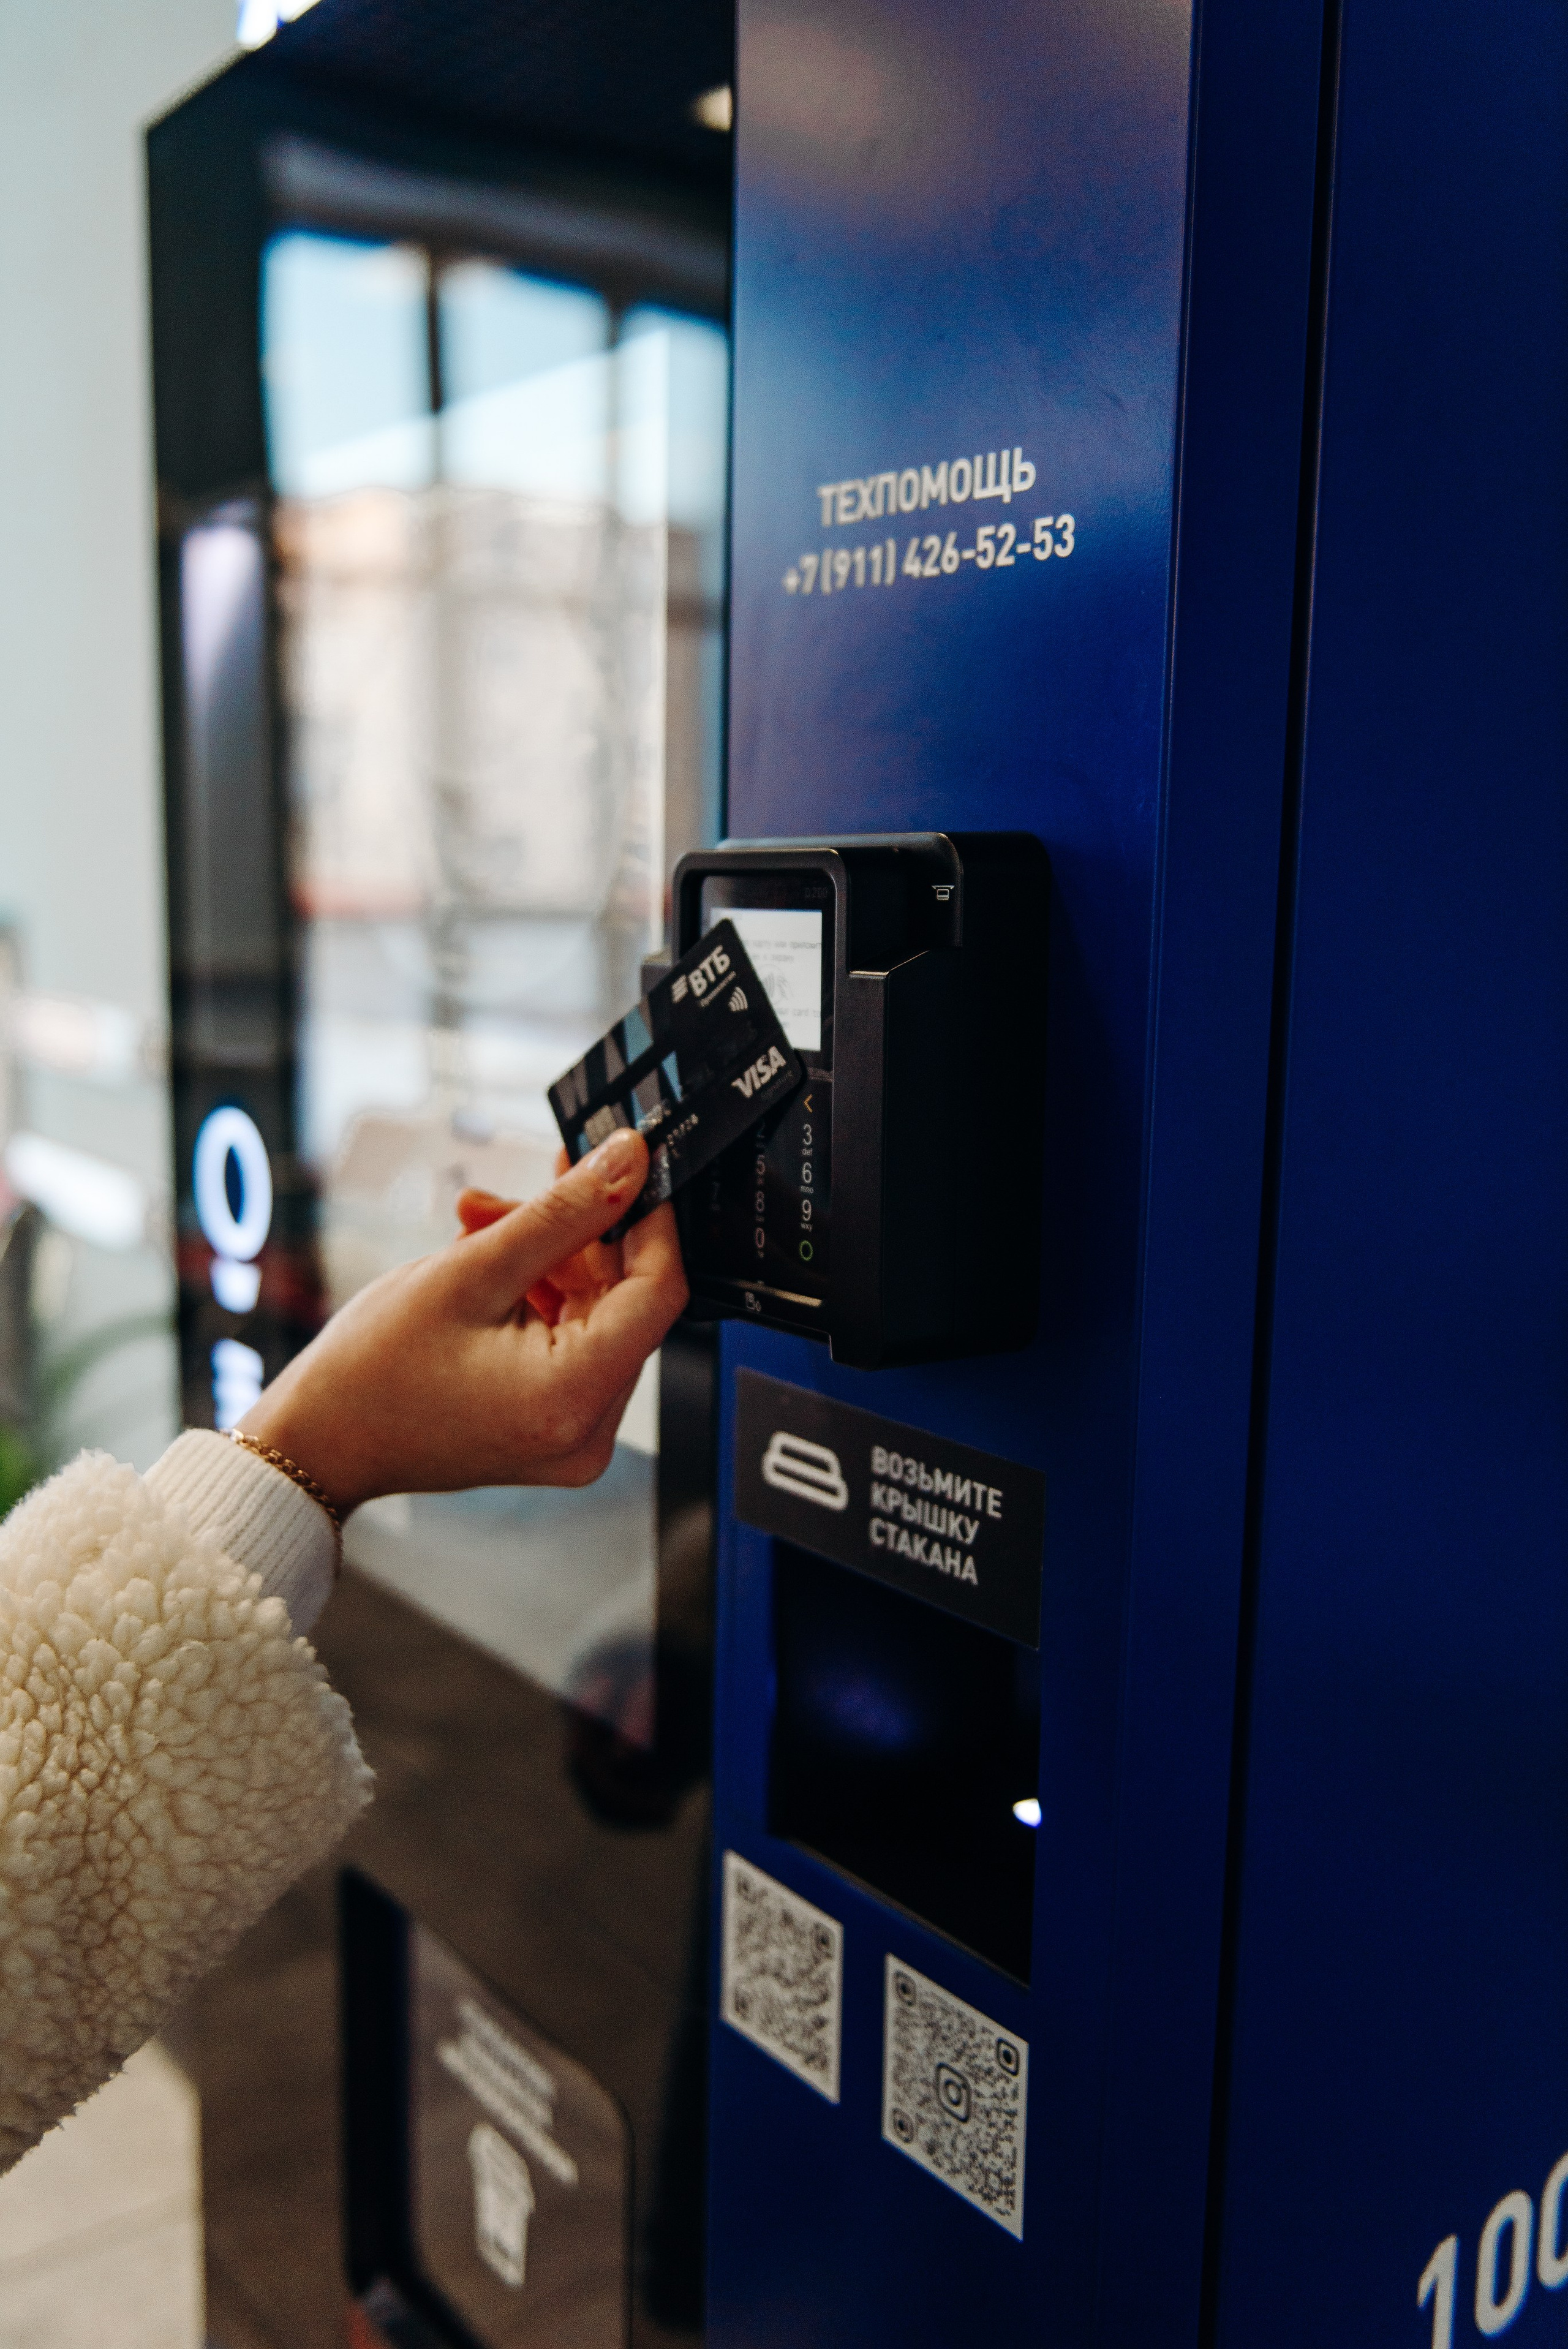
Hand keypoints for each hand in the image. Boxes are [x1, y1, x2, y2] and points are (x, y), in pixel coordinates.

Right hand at [239, 1129, 684, 1515]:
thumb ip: (563, 1213)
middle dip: (576, 1233)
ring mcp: (572, 1434)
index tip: (630, 1167)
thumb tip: (629, 1162)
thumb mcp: (473, 1269)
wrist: (319, 1437)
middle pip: (622, 1300)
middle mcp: (589, 1430)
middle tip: (538, 1177)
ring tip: (481, 1219)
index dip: (649, 1219)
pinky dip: (536, 1294)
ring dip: (547, 1256)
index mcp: (574, 1399)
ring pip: (593, 1312)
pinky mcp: (553, 1425)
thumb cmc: (373, 1370)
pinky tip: (489, 1259)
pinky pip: (569, 1341)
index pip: (660, 1292)